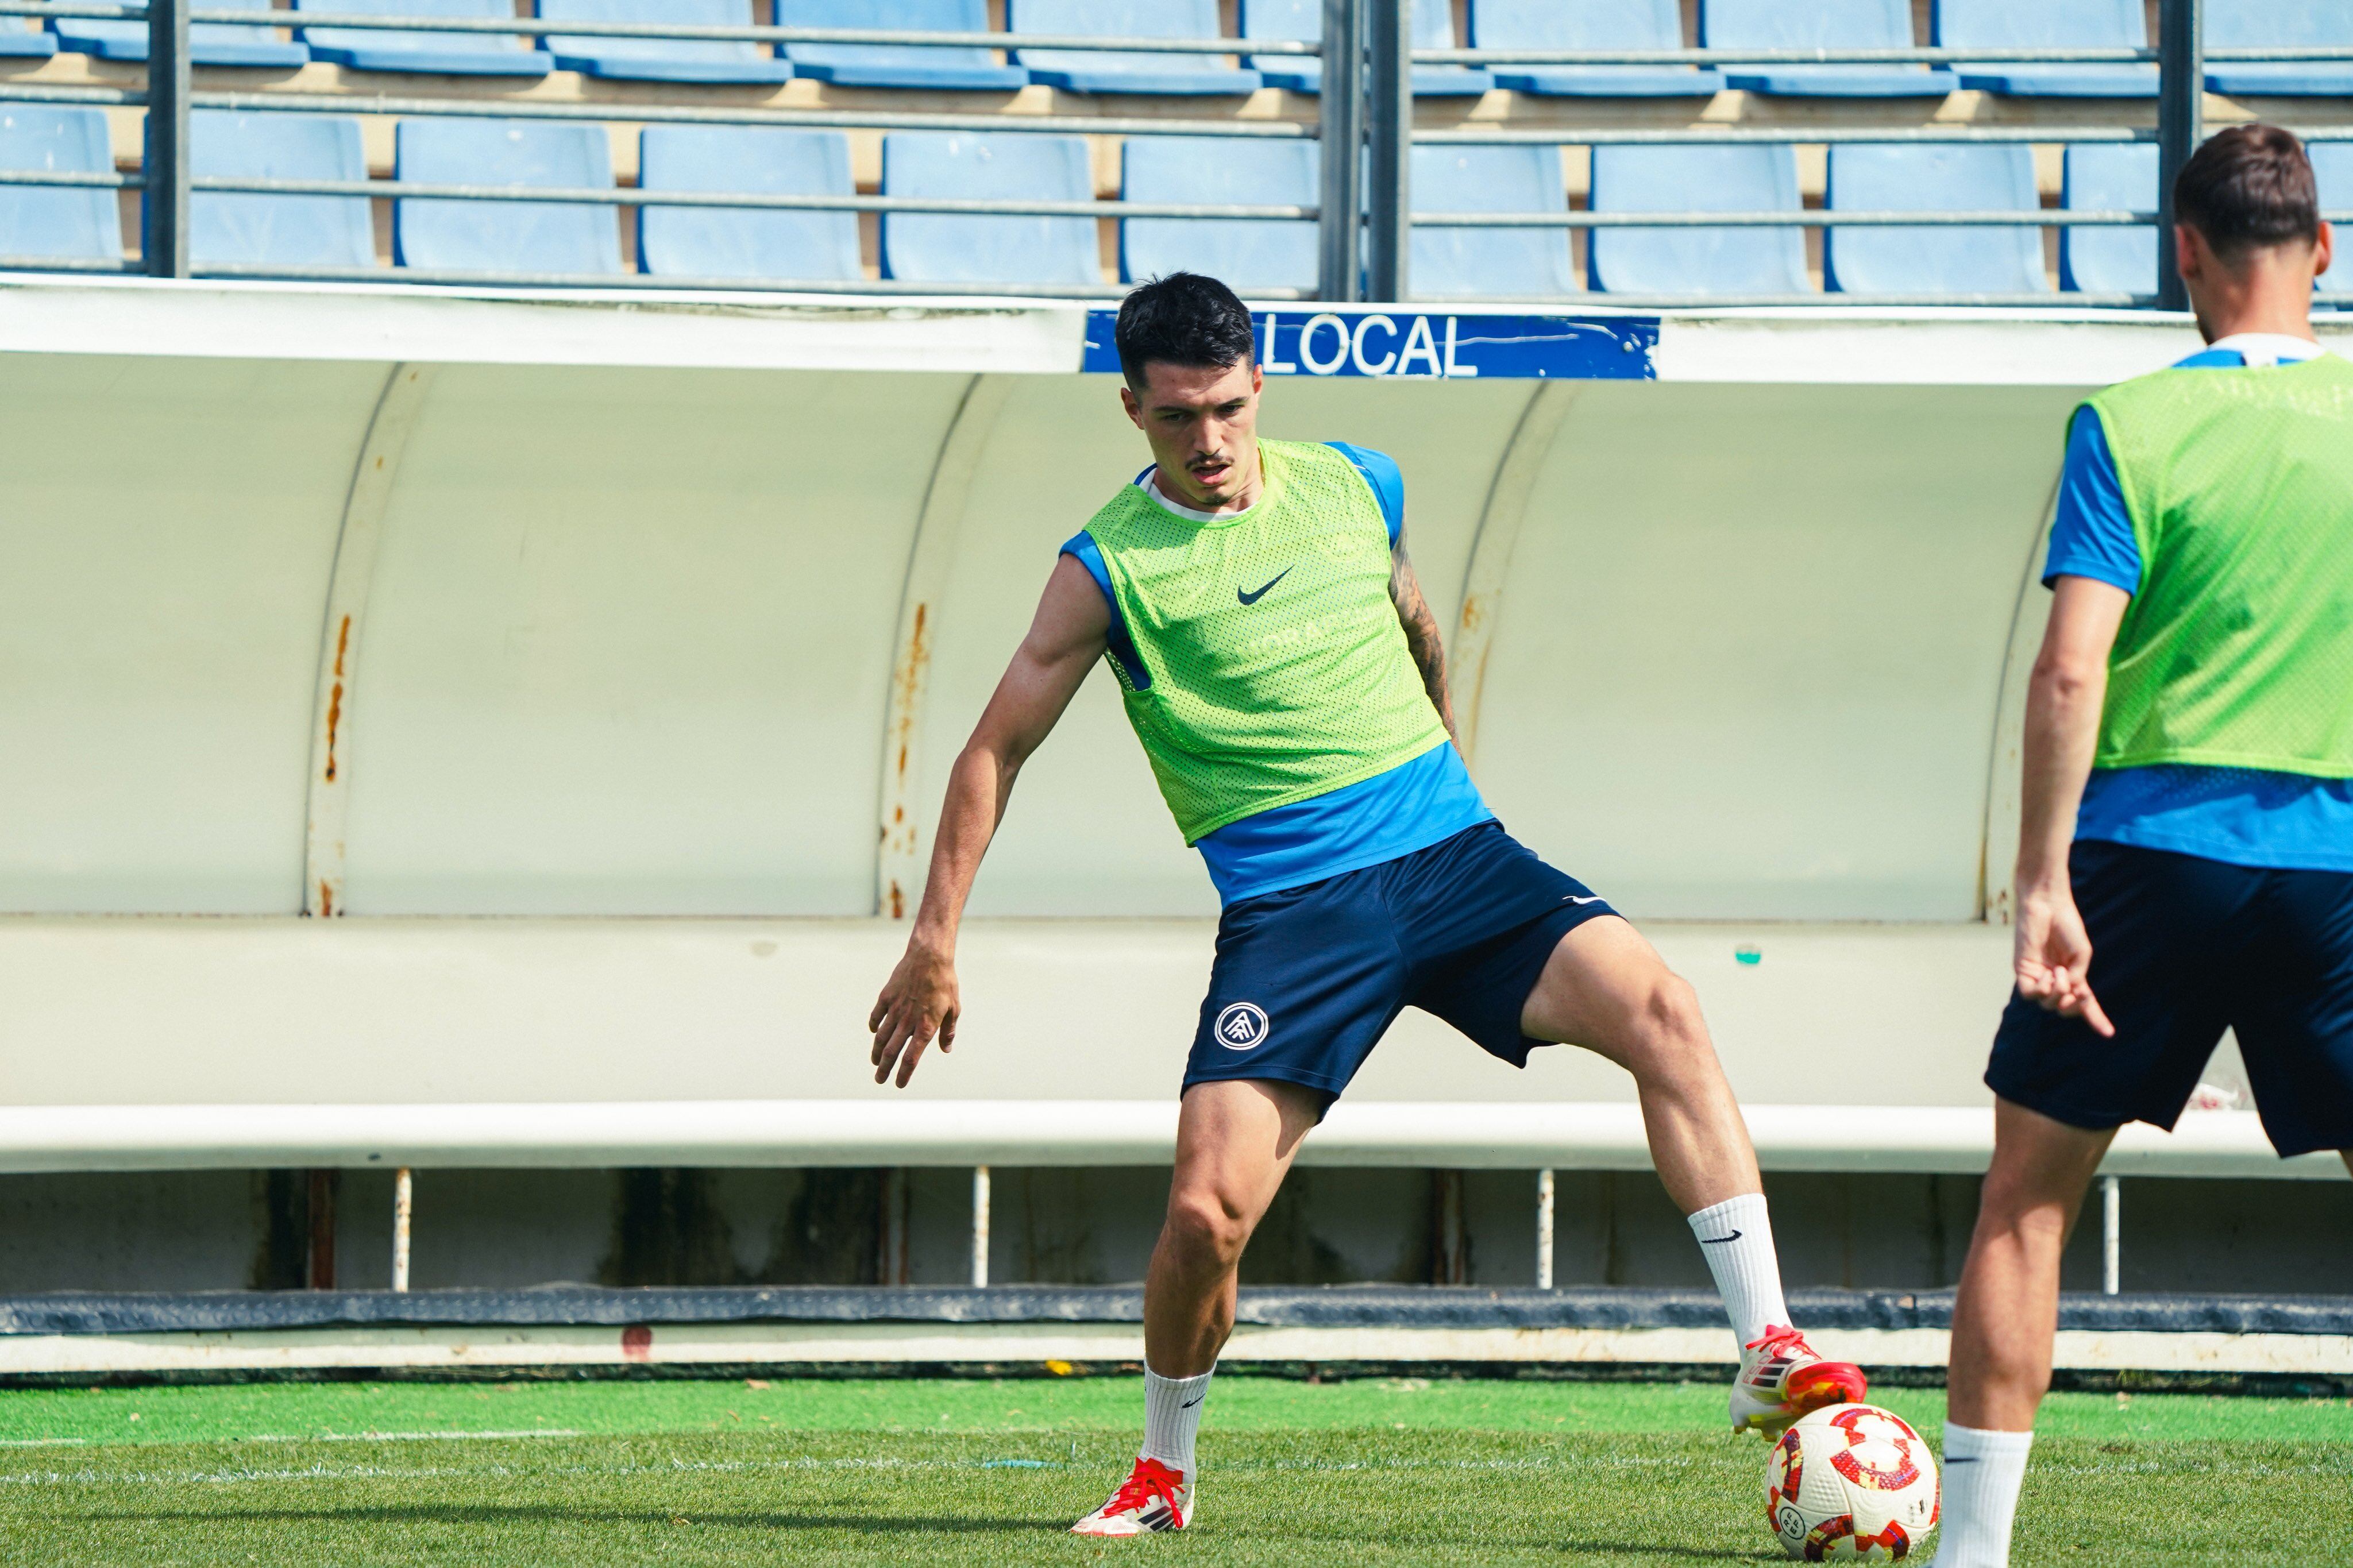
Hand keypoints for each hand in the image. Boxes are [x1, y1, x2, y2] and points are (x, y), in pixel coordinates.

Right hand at [869, 937, 959, 1087]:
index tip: (899, 1084)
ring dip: (877, 1052)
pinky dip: (874, 1026)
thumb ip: (948, 1031)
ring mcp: (895, 1009)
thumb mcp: (954, 1008)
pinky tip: (874, 1033)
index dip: (904, 1074)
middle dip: (885, 1069)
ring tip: (875, 1062)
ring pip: (881, 1037)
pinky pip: (876, 1016)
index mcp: (925, 1027)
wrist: (929, 956)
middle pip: (892, 1052)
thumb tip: (946, 1049)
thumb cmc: (945, 983)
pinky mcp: (887, 996)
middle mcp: (908, 1021)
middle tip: (879, 1080)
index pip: (911, 1058)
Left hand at [2013, 877, 2113, 1036]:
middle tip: (2080, 993)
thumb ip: (2077, 977)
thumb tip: (2069, 994)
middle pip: (2063, 1008)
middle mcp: (2055, 979)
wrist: (2048, 905)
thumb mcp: (2081, 954)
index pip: (2084, 1002)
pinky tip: (2048, 975)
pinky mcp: (2023, 970)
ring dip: (2058, 993)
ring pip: (2046, 1003)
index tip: (2109, 1033)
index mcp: (2073, 975)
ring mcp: (2039, 976)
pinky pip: (2030, 993)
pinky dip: (2042, 990)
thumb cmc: (2066, 925)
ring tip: (2060, 972)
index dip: (2096, 1018)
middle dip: (2073, 1006)